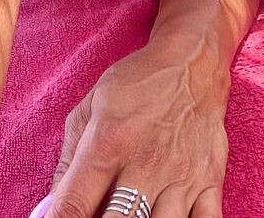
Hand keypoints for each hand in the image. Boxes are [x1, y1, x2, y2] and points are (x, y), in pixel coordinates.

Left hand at [46, 37, 229, 216]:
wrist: (191, 62)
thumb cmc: (136, 83)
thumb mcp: (90, 107)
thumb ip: (68, 159)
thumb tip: (53, 204)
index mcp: (108, 142)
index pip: (75, 203)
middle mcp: (144, 163)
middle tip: (97, 214)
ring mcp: (181, 177)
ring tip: (129, 215)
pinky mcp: (211, 183)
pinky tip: (167, 217)